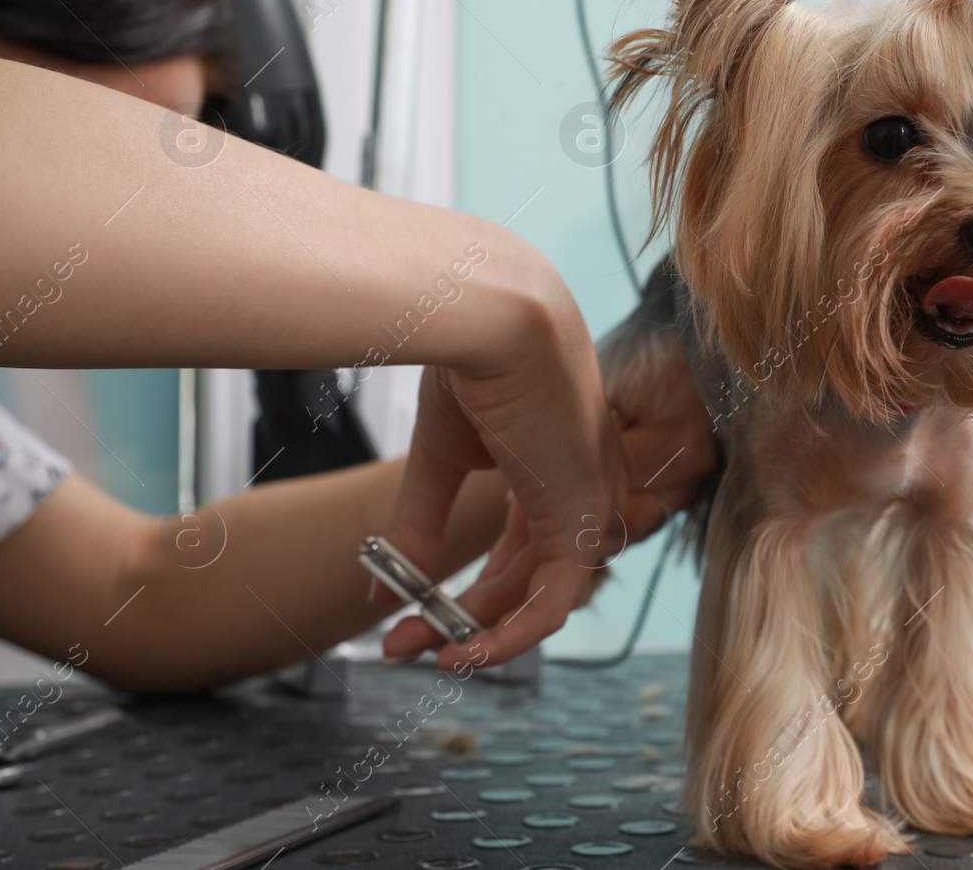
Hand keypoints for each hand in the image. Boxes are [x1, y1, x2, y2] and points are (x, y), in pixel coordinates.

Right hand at [381, 352, 717, 668]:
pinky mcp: (585, 519)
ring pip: (540, 602)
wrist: (498, 320)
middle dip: (461, 623)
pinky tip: (464, 653)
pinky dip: (511, 637)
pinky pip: (555, 603)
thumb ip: (420, 521)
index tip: (405, 619)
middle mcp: (579, 496)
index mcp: (552, 474)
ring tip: (419, 653)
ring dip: (479, 637)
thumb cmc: (475, 364)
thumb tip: (384, 589)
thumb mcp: (440, 456)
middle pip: (525, 584)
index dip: (468, 596)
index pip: (520, 557)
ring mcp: (588, 509)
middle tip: (399, 645)